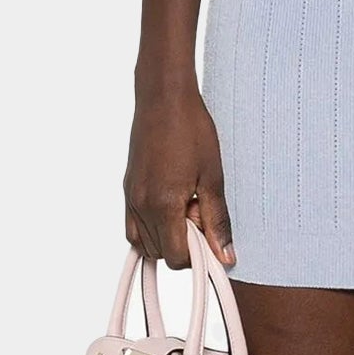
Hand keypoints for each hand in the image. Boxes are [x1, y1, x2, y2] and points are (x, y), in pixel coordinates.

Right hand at [123, 82, 234, 269]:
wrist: (164, 97)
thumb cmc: (191, 130)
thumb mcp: (213, 178)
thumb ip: (217, 222)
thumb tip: (225, 257)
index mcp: (163, 205)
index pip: (176, 257)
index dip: (197, 253)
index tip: (209, 230)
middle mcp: (140, 206)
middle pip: (160, 253)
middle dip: (182, 244)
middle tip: (199, 212)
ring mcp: (131, 198)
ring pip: (144, 243)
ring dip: (166, 236)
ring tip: (186, 207)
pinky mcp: (128, 189)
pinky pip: (134, 226)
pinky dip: (151, 228)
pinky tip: (171, 207)